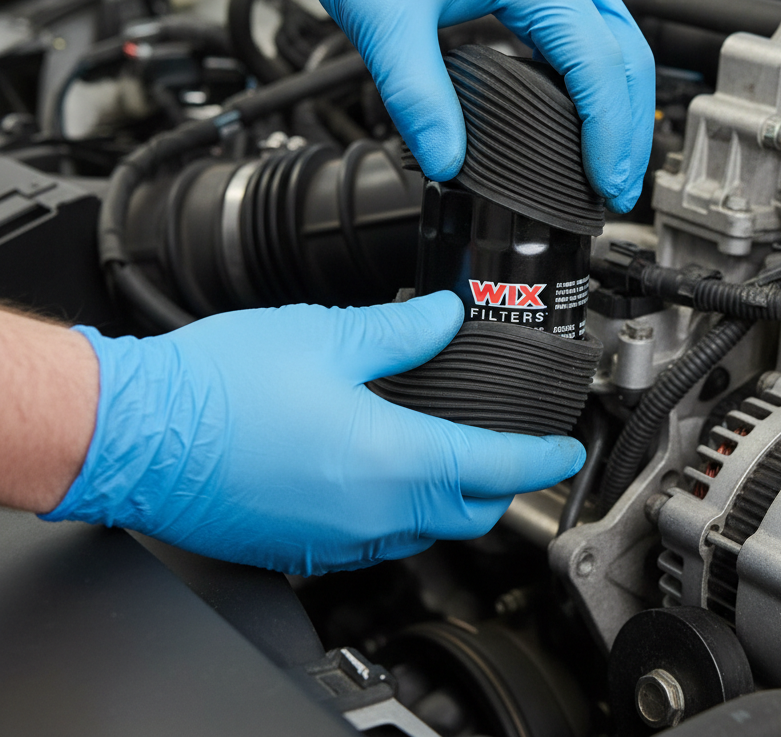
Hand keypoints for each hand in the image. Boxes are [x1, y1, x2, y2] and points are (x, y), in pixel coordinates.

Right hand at [42, 293, 584, 573]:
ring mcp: (331, 540)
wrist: (134, 430)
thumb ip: (400, 331)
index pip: (493, 467)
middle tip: (514, 454)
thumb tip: (443, 316)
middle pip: (467, 513)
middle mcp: (367, 513)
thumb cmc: (218, 387)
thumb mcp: (325, 336)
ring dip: (450, 500)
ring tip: (454, 458)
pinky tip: (383, 475)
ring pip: (421, 531)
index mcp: (387, 459)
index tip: (562, 452)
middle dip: (502, 487)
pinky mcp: (297, 547)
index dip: (539, 458)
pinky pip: (373, 540)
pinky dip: (399, 513)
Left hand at [246, 0, 654, 212]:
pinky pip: (590, 26)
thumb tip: (447, 160)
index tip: (605, 184)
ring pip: (617, 38)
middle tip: (618, 189)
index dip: (608, 132)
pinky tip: (585, 109)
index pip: (597, 64)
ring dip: (622, 101)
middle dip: (630, 126)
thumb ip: (417, 96)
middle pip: (627, 53)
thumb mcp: (383, 18)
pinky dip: (599, 75)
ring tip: (611, 159)